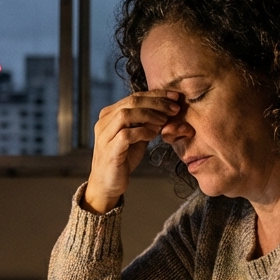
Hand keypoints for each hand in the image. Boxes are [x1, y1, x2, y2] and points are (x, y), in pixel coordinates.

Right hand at [83, 91, 181, 212]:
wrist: (108, 183)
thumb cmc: (123, 159)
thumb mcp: (137, 137)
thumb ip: (147, 123)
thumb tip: (167, 110)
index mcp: (110, 114)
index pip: (134, 96)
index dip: (156, 95)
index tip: (175, 97)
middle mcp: (104, 121)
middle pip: (132, 101)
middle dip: (157, 103)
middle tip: (174, 108)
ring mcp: (104, 135)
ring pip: (126, 114)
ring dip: (150, 115)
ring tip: (165, 121)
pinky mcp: (109, 150)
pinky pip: (126, 135)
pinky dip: (143, 132)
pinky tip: (154, 135)